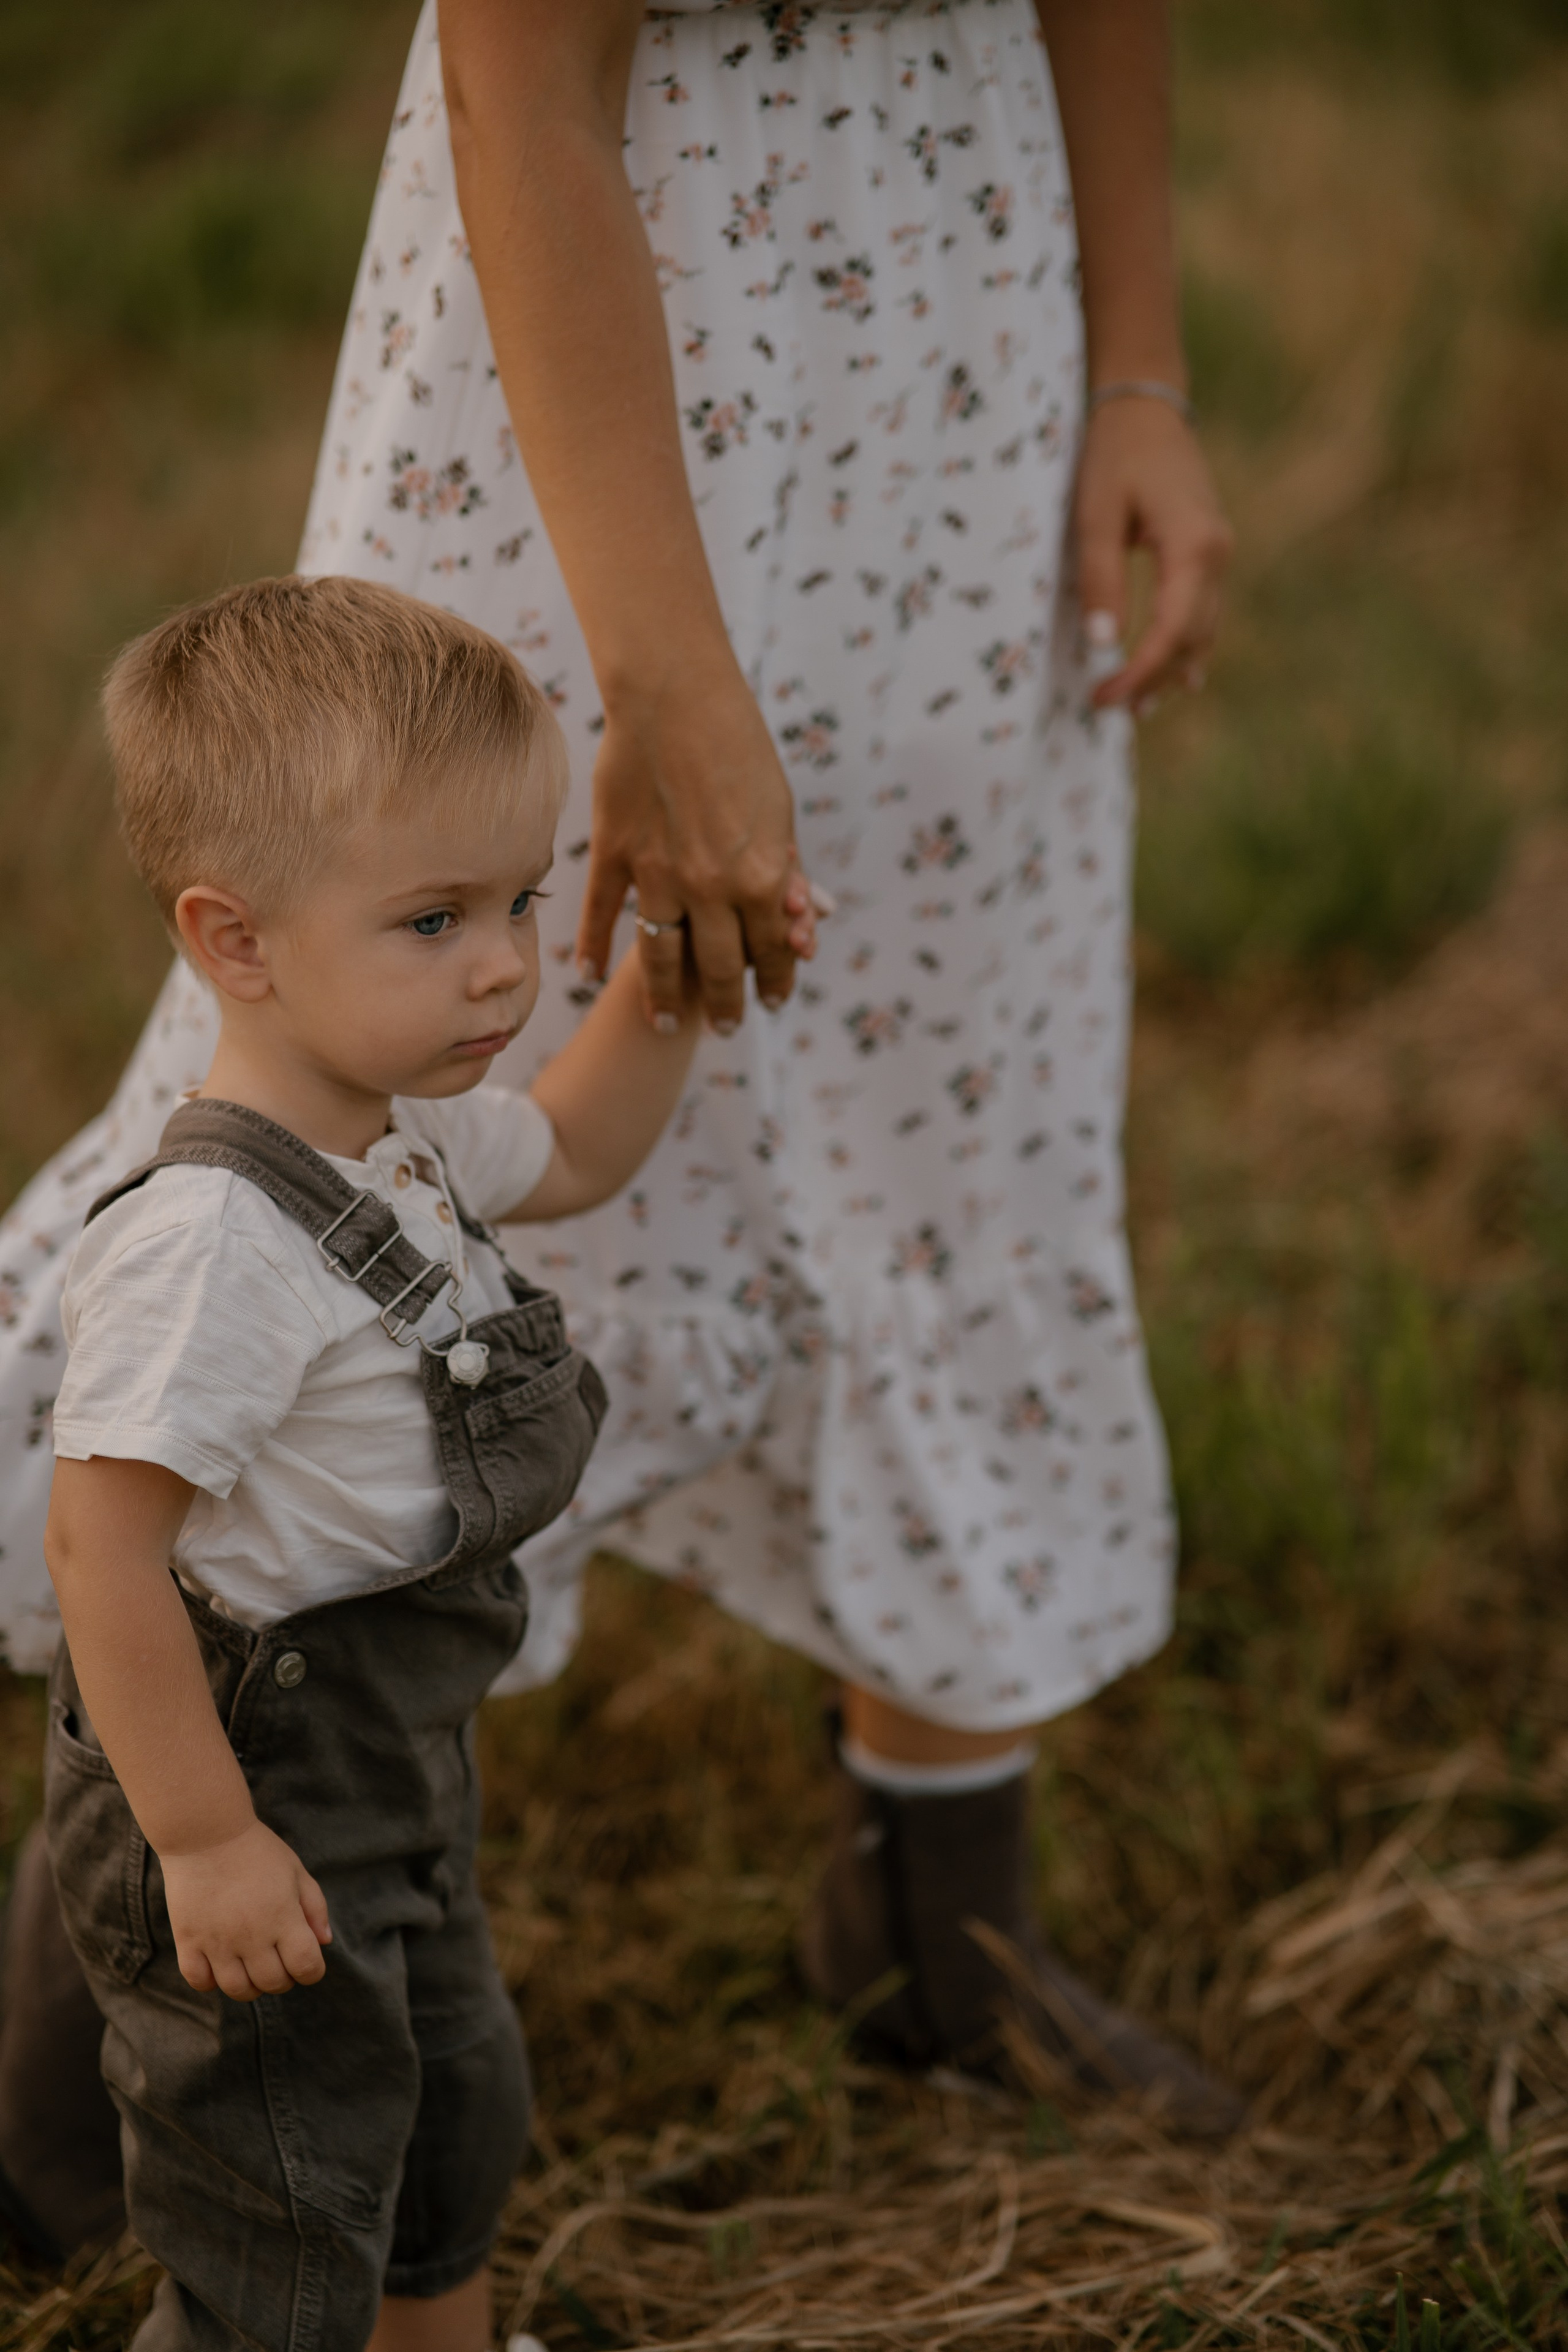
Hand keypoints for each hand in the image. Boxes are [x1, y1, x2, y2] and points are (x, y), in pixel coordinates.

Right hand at [162, 1818, 331, 2000]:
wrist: (206, 1832)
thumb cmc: (257, 1850)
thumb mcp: (296, 1871)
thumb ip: (315, 1907)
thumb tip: (324, 1942)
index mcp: (283, 1917)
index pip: (307, 1967)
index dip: (312, 1971)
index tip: (306, 1960)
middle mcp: (252, 1935)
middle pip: (274, 1983)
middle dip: (284, 1978)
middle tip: (278, 1959)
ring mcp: (217, 1941)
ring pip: (238, 1989)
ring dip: (250, 1985)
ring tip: (250, 1965)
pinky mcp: (188, 1940)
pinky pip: (200, 1981)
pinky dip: (211, 1981)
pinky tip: (219, 1963)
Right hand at [577, 659, 802, 1034]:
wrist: (676, 697)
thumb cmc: (739, 746)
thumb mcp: (780, 811)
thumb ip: (787, 869)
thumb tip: (802, 923)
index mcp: (762, 877)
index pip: (774, 949)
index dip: (778, 979)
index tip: (775, 999)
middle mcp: (711, 888)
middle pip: (719, 967)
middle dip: (726, 1006)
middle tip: (727, 1029)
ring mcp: (657, 876)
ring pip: (661, 957)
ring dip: (666, 999)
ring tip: (666, 1025)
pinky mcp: (615, 854)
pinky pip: (601, 915)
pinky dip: (593, 949)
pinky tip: (590, 976)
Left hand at [1075, 395, 1232, 711]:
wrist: (1146, 405)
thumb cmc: (1115, 454)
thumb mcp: (1095, 516)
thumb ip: (1101, 580)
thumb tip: (1104, 644)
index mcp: (1194, 546)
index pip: (1173, 631)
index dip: (1139, 672)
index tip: (1103, 697)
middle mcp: (1218, 554)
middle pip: (1193, 639)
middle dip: (1154, 680)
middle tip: (1113, 710)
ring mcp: (1219, 553)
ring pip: (1203, 630)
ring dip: (1173, 670)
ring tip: (1140, 706)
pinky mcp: (1210, 552)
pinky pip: (1203, 611)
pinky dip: (1185, 646)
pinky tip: (1173, 675)